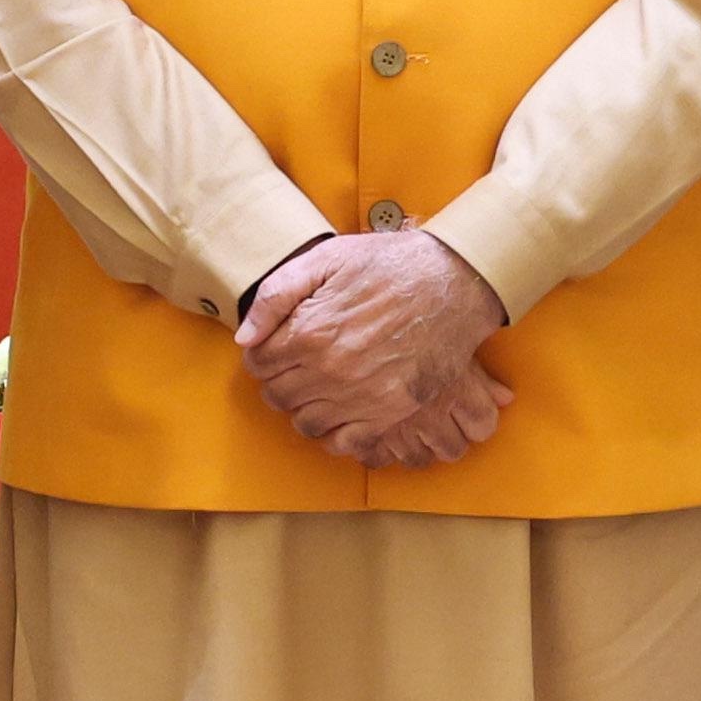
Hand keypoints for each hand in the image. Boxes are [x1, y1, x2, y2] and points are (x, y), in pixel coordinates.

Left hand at [238, 229, 509, 455]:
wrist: (454, 282)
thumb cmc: (391, 265)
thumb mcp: (326, 258)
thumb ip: (276, 295)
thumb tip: (246, 337)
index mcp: (310, 331)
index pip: (258, 363)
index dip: (260, 355)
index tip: (272, 350)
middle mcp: (331, 369)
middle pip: (278, 395)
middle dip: (277, 381)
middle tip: (293, 367)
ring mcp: (362, 395)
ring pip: (307, 422)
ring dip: (303, 408)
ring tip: (315, 389)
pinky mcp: (392, 411)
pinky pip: (346, 441)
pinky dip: (336, 433)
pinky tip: (341, 411)